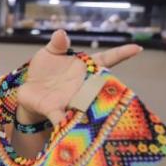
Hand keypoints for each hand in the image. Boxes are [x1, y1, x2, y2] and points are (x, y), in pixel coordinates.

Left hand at [17, 30, 141, 124]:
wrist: (29, 90)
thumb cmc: (44, 69)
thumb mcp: (50, 52)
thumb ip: (58, 44)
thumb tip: (61, 33)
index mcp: (83, 68)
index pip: (105, 59)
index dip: (120, 54)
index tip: (137, 48)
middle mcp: (81, 86)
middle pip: (101, 86)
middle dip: (112, 89)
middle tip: (127, 89)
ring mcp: (70, 99)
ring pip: (86, 106)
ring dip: (93, 110)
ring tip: (106, 116)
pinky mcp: (55, 110)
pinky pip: (61, 119)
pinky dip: (63, 125)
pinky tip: (66, 132)